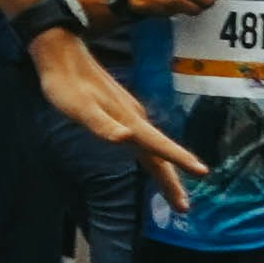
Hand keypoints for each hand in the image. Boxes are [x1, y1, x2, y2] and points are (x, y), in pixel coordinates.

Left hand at [26, 24, 204, 209]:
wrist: (61, 54)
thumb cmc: (65, 84)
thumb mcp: (78, 108)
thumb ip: (101, 124)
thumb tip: (125, 137)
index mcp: (128, 121)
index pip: (158, 145)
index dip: (180, 160)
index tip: (202, 173)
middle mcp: (134, 119)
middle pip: (159, 155)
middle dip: (172, 181)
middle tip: (184, 207)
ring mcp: (129, 115)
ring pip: (153, 149)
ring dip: (165, 171)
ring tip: (173, 193)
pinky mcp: (121, 112)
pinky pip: (144, 141)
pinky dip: (153, 156)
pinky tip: (151, 159)